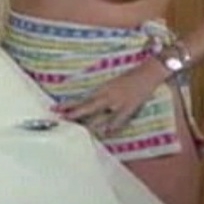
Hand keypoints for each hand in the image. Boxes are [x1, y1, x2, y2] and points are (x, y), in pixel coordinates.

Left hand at [52, 60, 169, 135]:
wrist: (148, 72)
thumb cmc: (129, 78)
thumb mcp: (111, 85)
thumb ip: (100, 95)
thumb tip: (88, 104)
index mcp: (102, 89)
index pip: (81, 99)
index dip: (68, 104)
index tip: (55, 108)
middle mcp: (107, 95)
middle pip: (87, 106)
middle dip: (73, 112)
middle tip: (60, 117)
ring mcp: (118, 101)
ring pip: (100, 113)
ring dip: (90, 122)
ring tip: (79, 128)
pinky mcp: (130, 106)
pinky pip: (120, 118)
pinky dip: (112, 125)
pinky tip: (106, 132)